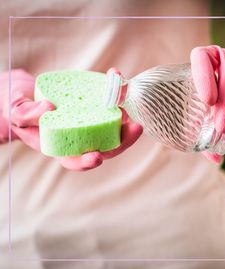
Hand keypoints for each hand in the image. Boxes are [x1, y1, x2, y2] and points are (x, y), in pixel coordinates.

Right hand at [0, 69, 142, 170]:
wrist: (24, 95)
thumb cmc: (18, 109)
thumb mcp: (15, 112)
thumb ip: (26, 114)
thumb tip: (49, 107)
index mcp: (60, 146)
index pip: (75, 160)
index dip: (86, 161)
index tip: (96, 156)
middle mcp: (79, 137)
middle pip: (105, 146)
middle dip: (123, 140)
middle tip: (135, 128)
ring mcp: (89, 122)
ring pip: (112, 125)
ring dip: (124, 113)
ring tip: (126, 96)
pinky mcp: (93, 107)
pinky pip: (107, 102)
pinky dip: (113, 90)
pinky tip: (115, 76)